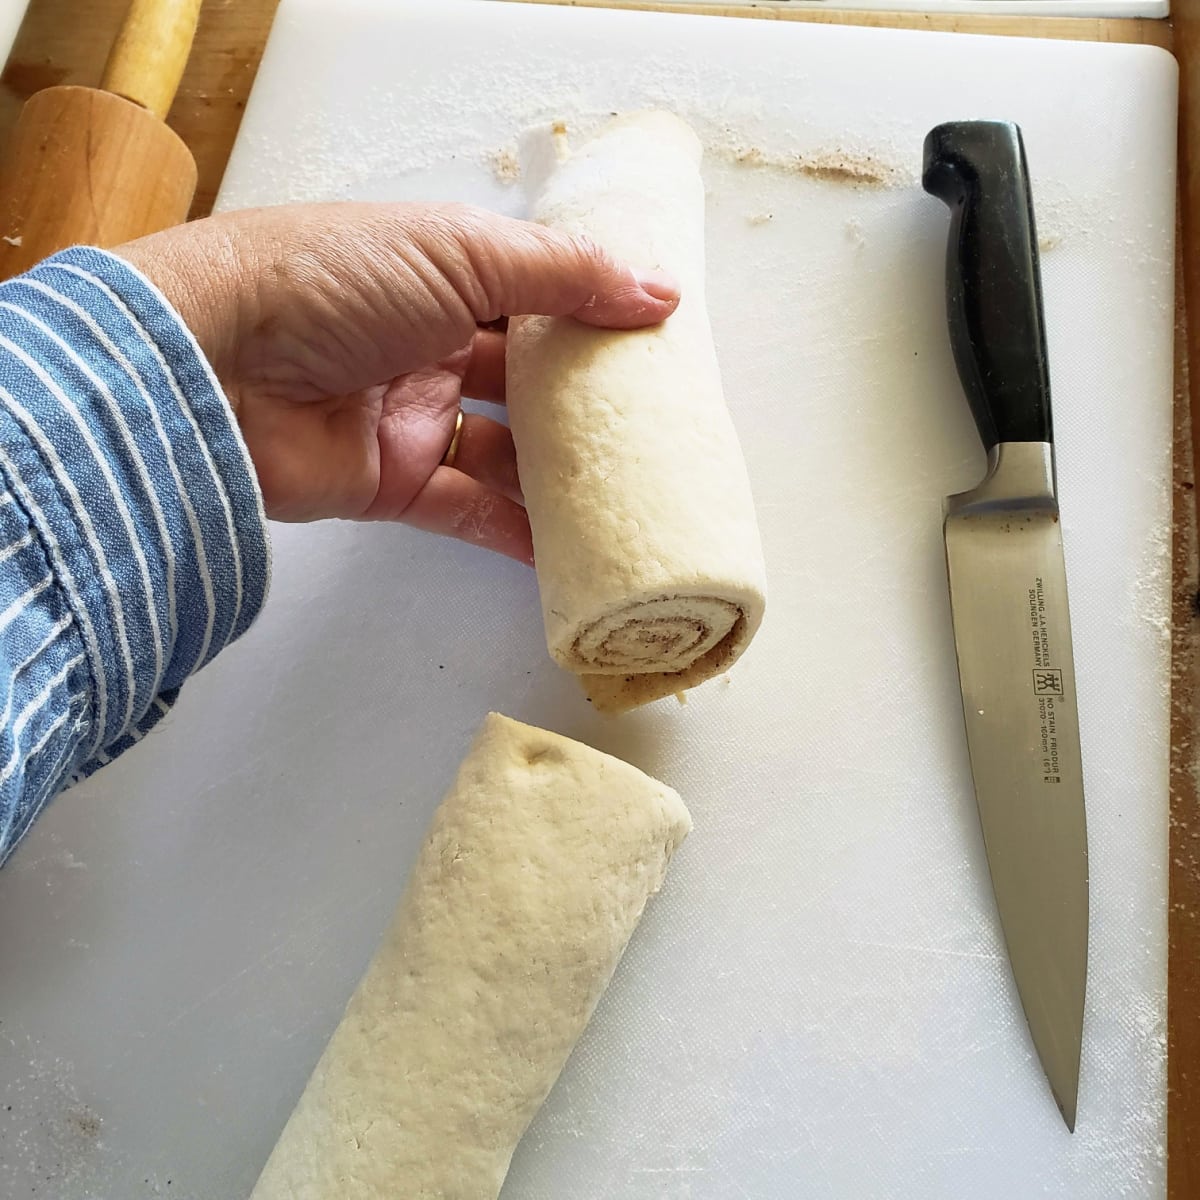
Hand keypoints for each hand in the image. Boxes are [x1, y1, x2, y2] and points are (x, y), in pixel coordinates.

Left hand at [116, 202, 678, 562]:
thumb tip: (660, 292)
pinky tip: (575, 547)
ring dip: (562, 475)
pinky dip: (519, 532)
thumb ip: (565, 275)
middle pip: (528, 382)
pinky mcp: (394, 485)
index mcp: (446, 275)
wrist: (214, 363)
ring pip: (506, 454)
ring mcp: (413, 418)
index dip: (596, 320)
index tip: (661, 351)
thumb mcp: (463, 251)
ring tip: (632, 496)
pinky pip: (472, 513)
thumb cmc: (334, 281)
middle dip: (587, 406)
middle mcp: (433, 344)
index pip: (539, 298)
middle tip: (658, 433)